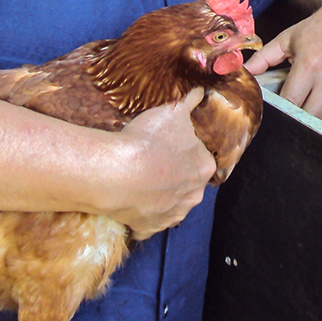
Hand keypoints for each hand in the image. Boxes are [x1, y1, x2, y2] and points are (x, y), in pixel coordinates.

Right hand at [111, 88, 216, 239]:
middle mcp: (194, 195)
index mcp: (204, 167)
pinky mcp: (149, 229)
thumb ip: (190, 100)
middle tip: (155, 161)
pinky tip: (131, 199)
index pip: (203, 158)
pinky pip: (149, 222)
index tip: (172, 145)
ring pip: (171, 204)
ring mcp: (172, 215)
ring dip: (161, 194)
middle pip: (189, 183)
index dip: (188, 151)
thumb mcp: (173, 110)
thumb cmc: (149, 139)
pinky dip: (143, 213)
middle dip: (176, 174)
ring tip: (140, 179)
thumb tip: (200, 91)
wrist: (116, 173)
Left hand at [246, 0, 321, 133]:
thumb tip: (244, 73)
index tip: (276, 120)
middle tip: (291, 130)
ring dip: (319, 133)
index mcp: (309, 64)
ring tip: (308, 134)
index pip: (292, 102)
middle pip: (312, 117)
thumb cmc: (318, 28)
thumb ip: (263, 57)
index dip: (283, 115)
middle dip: (300, 127)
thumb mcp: (287, 38)